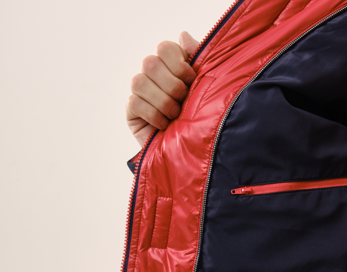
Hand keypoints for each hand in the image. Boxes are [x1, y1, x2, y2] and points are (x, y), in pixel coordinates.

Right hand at [127, 31, 199, 146]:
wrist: (193, 152)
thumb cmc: (201, 118)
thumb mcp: (204, 86)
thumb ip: (197, 59)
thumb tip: (183, 35)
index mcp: (171, 66)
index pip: (165, 48)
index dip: (178, 63)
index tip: (191, 80)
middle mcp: (153, 76)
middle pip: (150, 62)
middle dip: (172, 84)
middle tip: (183, 100)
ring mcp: (140, 92)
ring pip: (139, 81)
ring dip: (163, 100)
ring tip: (175, 115)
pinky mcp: (132, 111)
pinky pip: (135, 102)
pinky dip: (154, 115)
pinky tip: (165, 125)